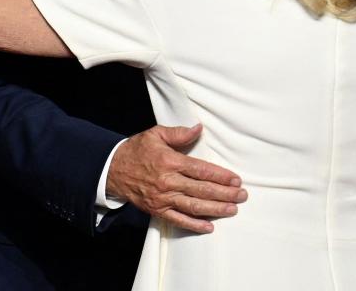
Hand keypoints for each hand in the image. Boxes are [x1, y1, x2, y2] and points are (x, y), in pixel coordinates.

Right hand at [107, 124, 246, 233]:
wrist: (112, 170)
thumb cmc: (137, 150)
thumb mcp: (156, 134)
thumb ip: (179, 133)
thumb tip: (199, 129)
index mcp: (170, 161)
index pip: (201, 170)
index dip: (220, 176)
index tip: (236, 179)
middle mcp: (168, 182)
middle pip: (202, 190)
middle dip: (225, 193)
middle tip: (242, 195)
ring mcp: (163, 198)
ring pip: (194, 206)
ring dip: (215, 209)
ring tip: (233, 209)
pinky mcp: (157, 210)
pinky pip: (178, 220)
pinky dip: (194, 225)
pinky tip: (209, 226)